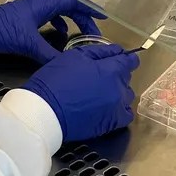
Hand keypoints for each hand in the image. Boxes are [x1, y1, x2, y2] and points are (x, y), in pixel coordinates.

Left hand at [0, 0, 105, 64]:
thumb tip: (67, 63)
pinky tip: (55, 37)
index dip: (88, 9)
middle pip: (66, 7)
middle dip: (81, 19)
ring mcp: (29, 10)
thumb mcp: (27, 44)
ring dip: (68, 22)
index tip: (102, 18)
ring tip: (76, 37)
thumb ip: (48, 54)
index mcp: (42, 5)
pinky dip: (55, 26)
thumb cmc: (1, 32)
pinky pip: (45, 19)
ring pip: (55, 13)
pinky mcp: (22, 18)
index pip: (71, 2)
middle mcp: (37, 4)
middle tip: (92, 33)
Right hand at [23, 43, 138, 141]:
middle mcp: (118, 89)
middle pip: (127, 79)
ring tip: (100, 92)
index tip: (119, 59)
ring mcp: (116, 108)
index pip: (130, 61)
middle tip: (98, 76)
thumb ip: (99, 52)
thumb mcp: (74, 56)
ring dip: (118, 92)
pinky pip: (126, 115)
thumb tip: (117, 50)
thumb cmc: (55, 80)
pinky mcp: (111, 124)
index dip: (126, 58)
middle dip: (117, 75)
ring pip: (127, 96)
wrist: (45, 112)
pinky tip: (108, 107)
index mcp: (110, 70)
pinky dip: (120, 110)